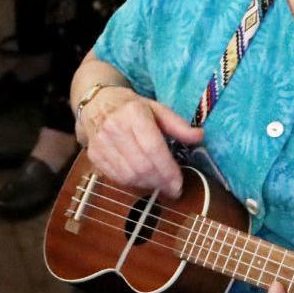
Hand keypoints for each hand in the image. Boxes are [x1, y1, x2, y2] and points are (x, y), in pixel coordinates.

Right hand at [79, 92, 203, 198]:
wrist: (97, 103)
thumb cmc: (131, 108)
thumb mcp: (156, 109)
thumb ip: (178, 124)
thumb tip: (200, 136)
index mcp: (133, 113)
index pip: (153, 148)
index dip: (168, 170)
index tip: (179, 184)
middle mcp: (114, 127)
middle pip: (142, 166)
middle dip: (160, 182)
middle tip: (172, 189)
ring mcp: (101, 142)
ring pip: (128, 175)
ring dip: (147, 185)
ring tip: (158, 185)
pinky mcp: (93, 154)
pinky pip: (115, 178)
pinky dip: (131, 184)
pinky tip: (141, 181)